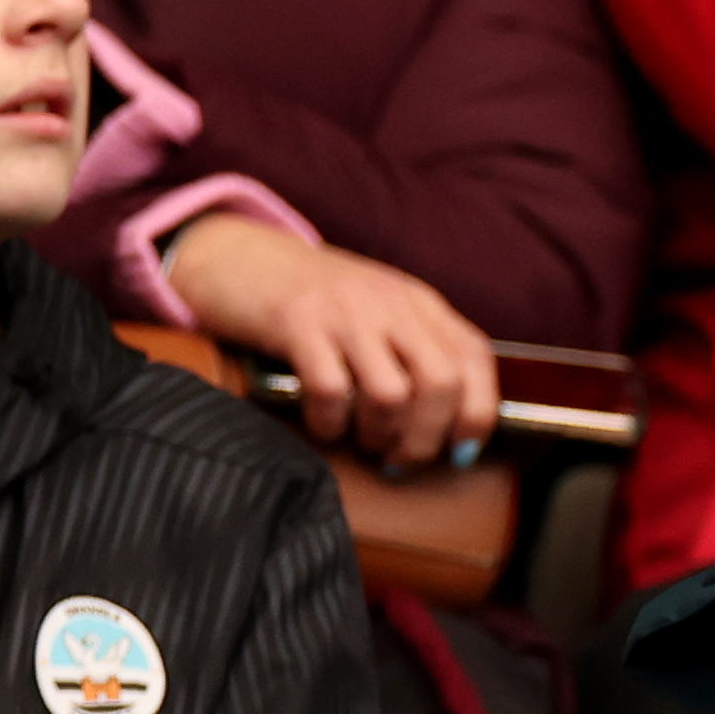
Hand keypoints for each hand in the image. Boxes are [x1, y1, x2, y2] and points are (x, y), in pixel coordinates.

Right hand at [160, 214, 498, 470]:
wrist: (237, 254)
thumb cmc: (307, 298)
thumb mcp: (374, 310)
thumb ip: (410, 348)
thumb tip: (441, 421)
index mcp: (416, 301)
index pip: (474, 358)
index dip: (477, 413)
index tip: (458, 452)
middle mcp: (389, 303)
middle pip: (441, 383)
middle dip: (426, 437)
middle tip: (400, 459)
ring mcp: (344, 312)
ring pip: (391, 395)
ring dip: (378, 435)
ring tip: (361, 442)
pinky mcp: (297, 324)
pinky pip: (329, 392)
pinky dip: (329, 423)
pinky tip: (322, 424)